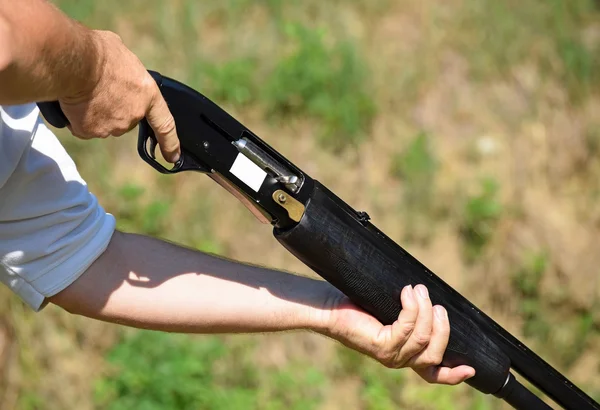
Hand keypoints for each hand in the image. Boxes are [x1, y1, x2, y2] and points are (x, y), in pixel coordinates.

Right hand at [58, 30, 180, 162]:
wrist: (74, 62)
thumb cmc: (98, 52)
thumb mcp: (122, 54)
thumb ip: (126, 71)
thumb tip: (117, 69)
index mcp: (148, 95)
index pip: (165, 124)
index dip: (170, 143)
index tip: (173, 157)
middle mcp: (133, 115)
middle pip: (125, 118)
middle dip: (114, 108)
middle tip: (99, 89)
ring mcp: (112, 126)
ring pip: (103, 123)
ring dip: (95, 111)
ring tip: (84, 91)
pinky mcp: (90, 131)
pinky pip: (83, 127)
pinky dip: (77, 118)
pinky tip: (73, 101)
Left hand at [319, 284, 475, 384]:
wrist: (331, 306)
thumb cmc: (360, 305)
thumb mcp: (392, 311)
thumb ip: (413, 315)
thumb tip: (432, 299)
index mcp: (405, 355)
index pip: (433, 374)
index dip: (453, 374)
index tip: (471, 368)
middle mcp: (399, 360)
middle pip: (435, 353)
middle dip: (442, 327)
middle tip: (436, 304)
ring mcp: (390, 355)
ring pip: (422, 338)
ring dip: (424, 311)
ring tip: (418, 290)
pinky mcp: (381, 345)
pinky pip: (406, 327)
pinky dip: (411, 307)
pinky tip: (406, 293)